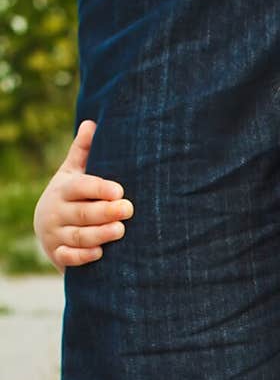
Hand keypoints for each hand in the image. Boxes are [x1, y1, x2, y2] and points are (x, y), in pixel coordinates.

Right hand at [33, 121, 133, 271]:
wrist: (50, 229)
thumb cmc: (71, 196)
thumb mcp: (73, 173)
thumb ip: (83, 151)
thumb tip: (92, 122)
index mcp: (63, 189)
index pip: (81, 187)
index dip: (99, 188)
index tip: (119, 190)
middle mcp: (57, 211)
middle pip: (83, 213)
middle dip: (106, 212)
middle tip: (128, 209)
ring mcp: (56, 234)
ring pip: (79, 236)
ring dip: (100, 234)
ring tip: (120, 230)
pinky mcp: (58, 254)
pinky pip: (69, 257)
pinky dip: (83, 256)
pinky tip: (100, 252)